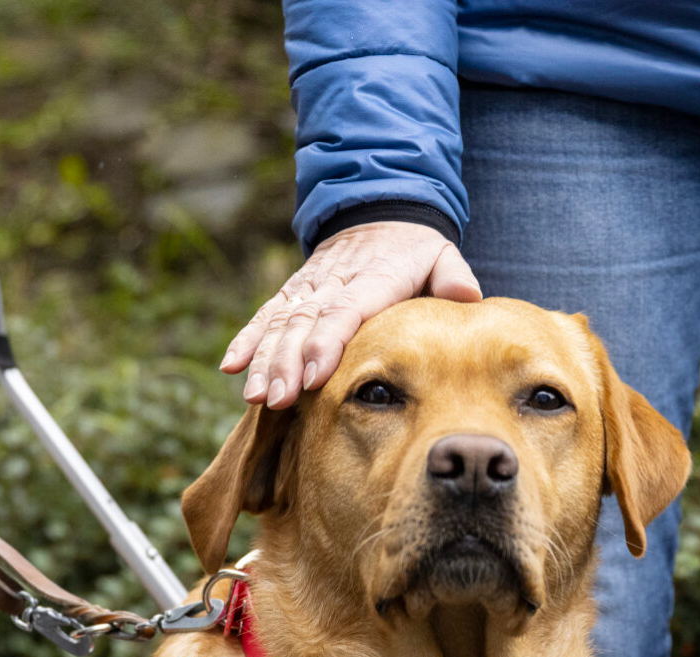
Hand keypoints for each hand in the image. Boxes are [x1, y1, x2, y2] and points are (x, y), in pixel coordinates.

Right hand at [222, 221, 481, 408]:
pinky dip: (247, 340)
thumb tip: (468, 296)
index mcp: (371, 277)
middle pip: (304, 324)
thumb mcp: (441, 254)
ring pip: (280, 324)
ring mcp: (308, 288)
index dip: (326, 342)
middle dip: (287, 363)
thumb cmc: (414, 250)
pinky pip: (265, 316)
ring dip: (265, 361)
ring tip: (257, 397)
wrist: (378, 213)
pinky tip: (231, 368)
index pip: (345, 311)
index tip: (315, 376)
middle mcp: (332, 282)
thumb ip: (452, 276)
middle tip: (278, 400)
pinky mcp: (292, 293)